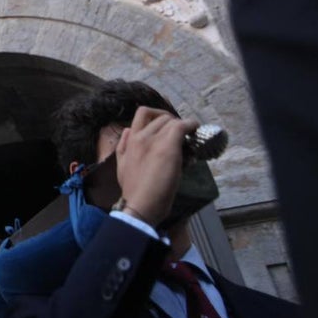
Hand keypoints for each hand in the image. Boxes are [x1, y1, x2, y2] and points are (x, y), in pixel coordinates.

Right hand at [114, 107, 199, 226]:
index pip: (142, 113)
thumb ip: (124, 146)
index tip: (164, 124)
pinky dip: (190, 124)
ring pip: (171, 121)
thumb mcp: (121, 164)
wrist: (141, 204)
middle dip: (171, 121)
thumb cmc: (132, 189)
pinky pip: (181, 126)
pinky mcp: (169, 147)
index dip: (156, 114)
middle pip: (160, 117)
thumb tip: (128, 131)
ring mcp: (154, 140)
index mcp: (130, 140)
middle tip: (180, 132)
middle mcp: (141, 136)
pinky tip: (196, 128)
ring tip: (188, 134)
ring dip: (182, 125)